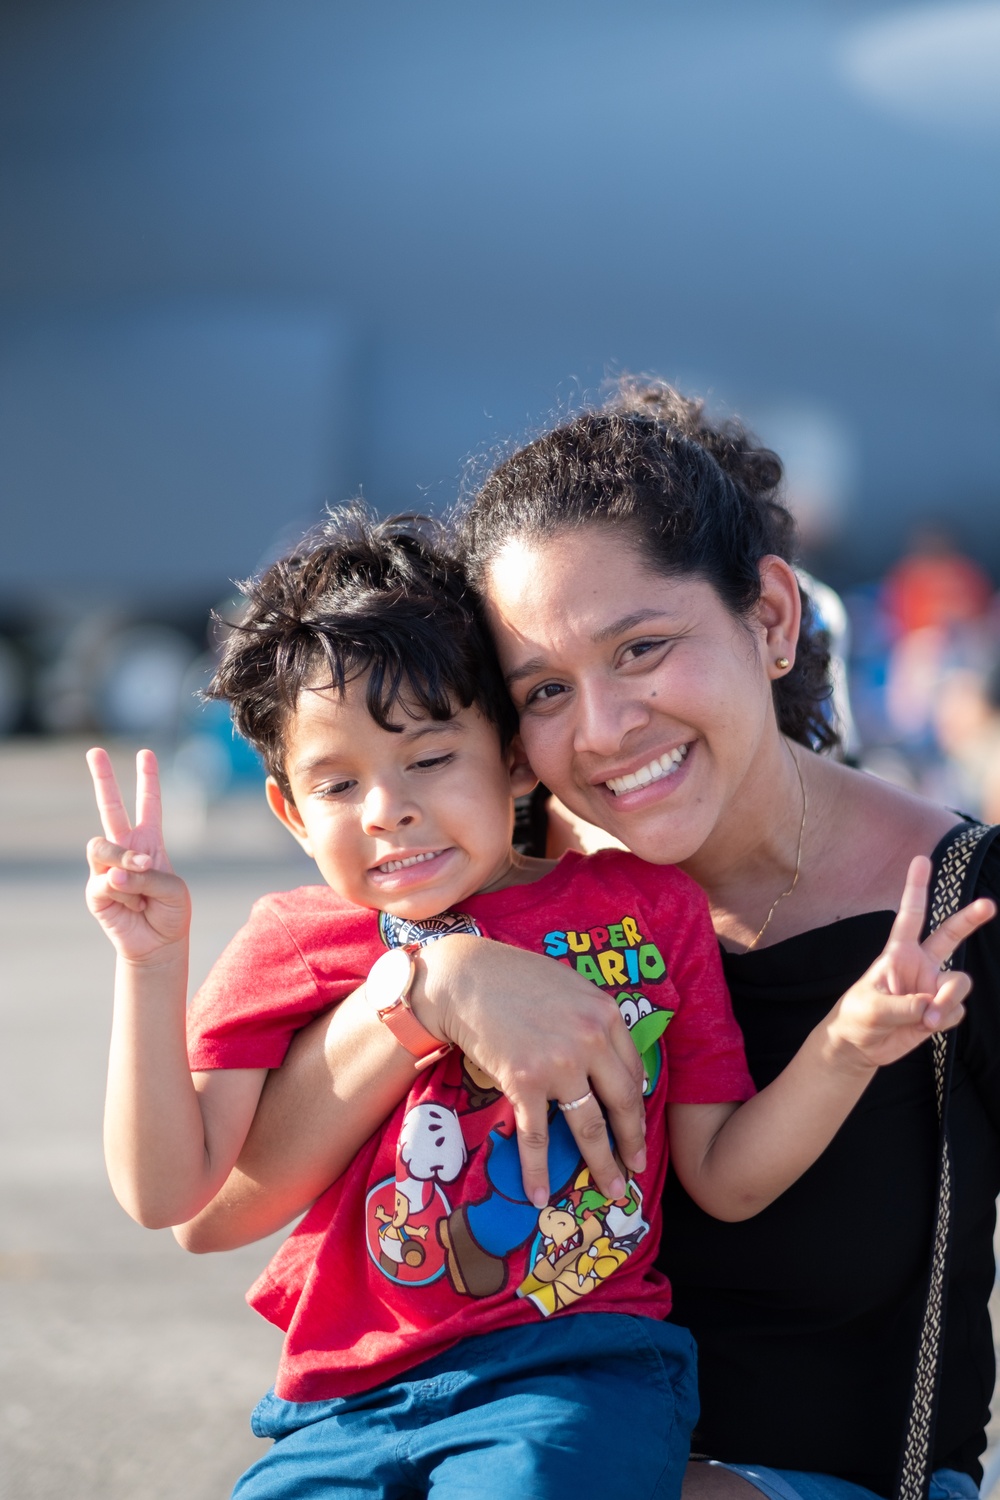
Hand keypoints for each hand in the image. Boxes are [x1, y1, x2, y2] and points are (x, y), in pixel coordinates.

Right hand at [85, 748, 190, 963]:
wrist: (159, 944)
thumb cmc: (171, 912)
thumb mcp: (172, 888)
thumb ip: (146, 875)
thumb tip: (114, 874)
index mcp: (150, 842)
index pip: (149, 805)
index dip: (148, 780)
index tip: (146, 753)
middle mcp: (126, 849)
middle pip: (110, 807)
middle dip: (102, 778)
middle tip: (94, 751)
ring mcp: (107, 868)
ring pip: (101, 845)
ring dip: (122, 859)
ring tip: (137, 876)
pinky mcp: (96, 890)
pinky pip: (105, 880)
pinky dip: (122, 891)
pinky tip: (132, 905)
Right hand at [414, 935, 647, 1206]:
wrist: (464, 977)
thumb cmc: (515, 976)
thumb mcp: (571, 987)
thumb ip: (594, 1019)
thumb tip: (610, 1057)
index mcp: (606, 1014)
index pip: (634, 1070)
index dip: (637, 1104)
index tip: (636, 1124)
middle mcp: (590, 1040)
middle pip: (622, 1103)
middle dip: (632, 1141)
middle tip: (637, 1167)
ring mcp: (558, 1064)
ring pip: (589, 1127)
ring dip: (602, 1164)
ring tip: (612, 1190)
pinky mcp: (524, 1083)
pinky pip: (536, 1136)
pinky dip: (537, 1170)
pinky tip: (539, 1195)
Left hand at [828, 855, 995, 1070]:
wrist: (859, 1046)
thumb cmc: (857, 1017)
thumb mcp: (872, 1009)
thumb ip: (903, 1006)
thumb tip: (933, 1007)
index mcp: (897, 953)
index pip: (910, 916)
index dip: (916, 888)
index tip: (920, 859)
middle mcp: (919, 964)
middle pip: (950, 935)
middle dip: (969, 919)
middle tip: (989, 904)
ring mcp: (932, 986)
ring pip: (960, 983)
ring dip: (948, 1000)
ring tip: (926, 1018)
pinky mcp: (940, 1008)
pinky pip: (956, 1010)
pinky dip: (945, 1018)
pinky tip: (926, 1026)